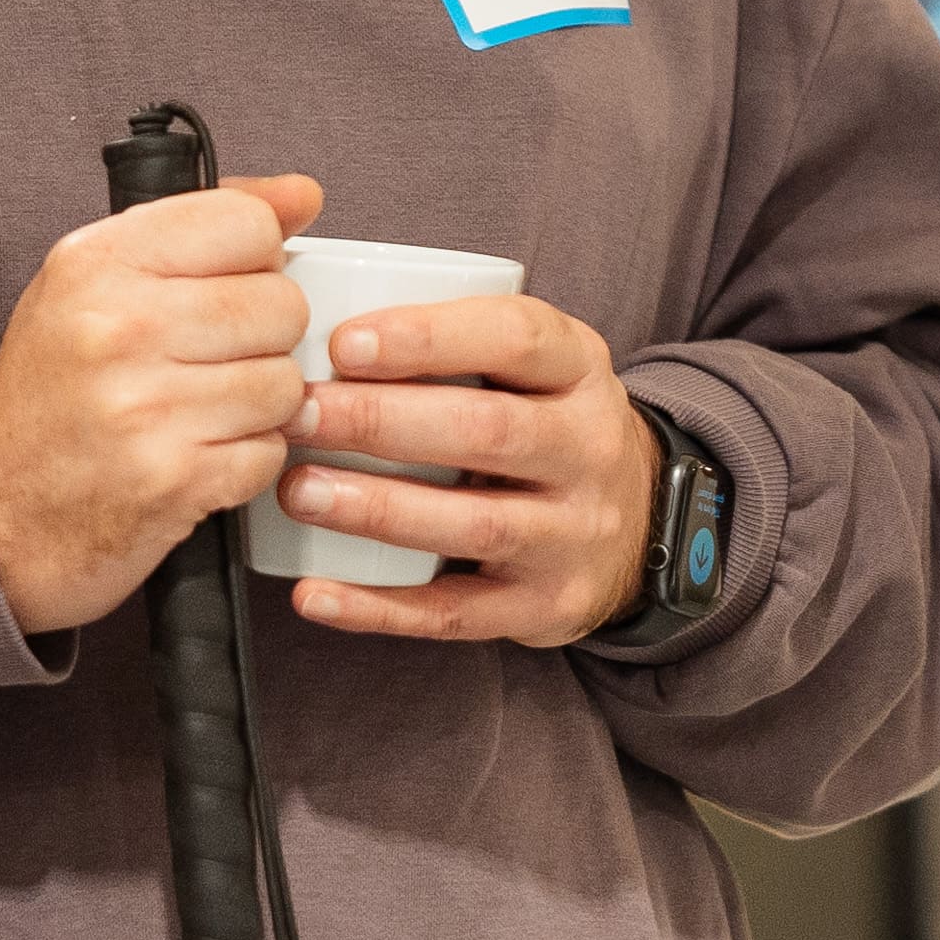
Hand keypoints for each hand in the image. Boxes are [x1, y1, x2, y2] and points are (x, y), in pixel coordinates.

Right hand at [0, 174, 327, 631]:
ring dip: (261, 404)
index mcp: (95, 263)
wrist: (1, 517)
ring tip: (204, 410)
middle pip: (281, 305)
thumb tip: (302, 193)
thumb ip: (202, 226)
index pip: (247, 223)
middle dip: (264, 337)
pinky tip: (199, 454)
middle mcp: (117, 327)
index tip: (225, 286)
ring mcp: (145, 408)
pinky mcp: (174, 480)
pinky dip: (247, 459)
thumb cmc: (56, 395)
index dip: (255, 259)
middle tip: (212, 360)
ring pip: (286, 383)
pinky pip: (272, 451)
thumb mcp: (97, 286)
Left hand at [274, 287, 660, 648]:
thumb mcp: (534, 367)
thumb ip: (455, 340)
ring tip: (297, 491)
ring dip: (377, 509)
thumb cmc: (545, 426)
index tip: (342, 343)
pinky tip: (314, 593)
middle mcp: (590, 451)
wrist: (641, 528)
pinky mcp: (546, 605)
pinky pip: (455, 613)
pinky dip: (378, 607)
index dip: (428, 337)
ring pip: (475, 524)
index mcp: (580, 370)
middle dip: (381, 422)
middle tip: (297, 414)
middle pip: (488, 432)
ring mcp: (573, 535)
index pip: (517, 337)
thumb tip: (312, 326)